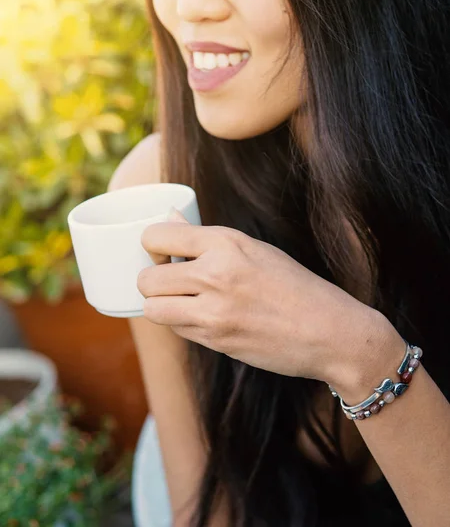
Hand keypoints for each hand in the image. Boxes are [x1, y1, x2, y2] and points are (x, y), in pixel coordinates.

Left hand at [137, 210, 391, 385]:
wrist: (330, 332)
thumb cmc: (295, 286)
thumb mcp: (255, 250)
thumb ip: (207, 238)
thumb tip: (169, 217)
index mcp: (227, 242)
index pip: (156, 236)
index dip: (153, 245)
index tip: (163, 252)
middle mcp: (216, 273)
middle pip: (146, 277)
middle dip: (152, 280)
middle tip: (171, 280)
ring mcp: (214, 311)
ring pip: (152, 307)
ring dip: (161, 304)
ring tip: (183, 300)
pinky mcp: (215, 340)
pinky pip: (175, 329)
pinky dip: (180, 322)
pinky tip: (202, 317)